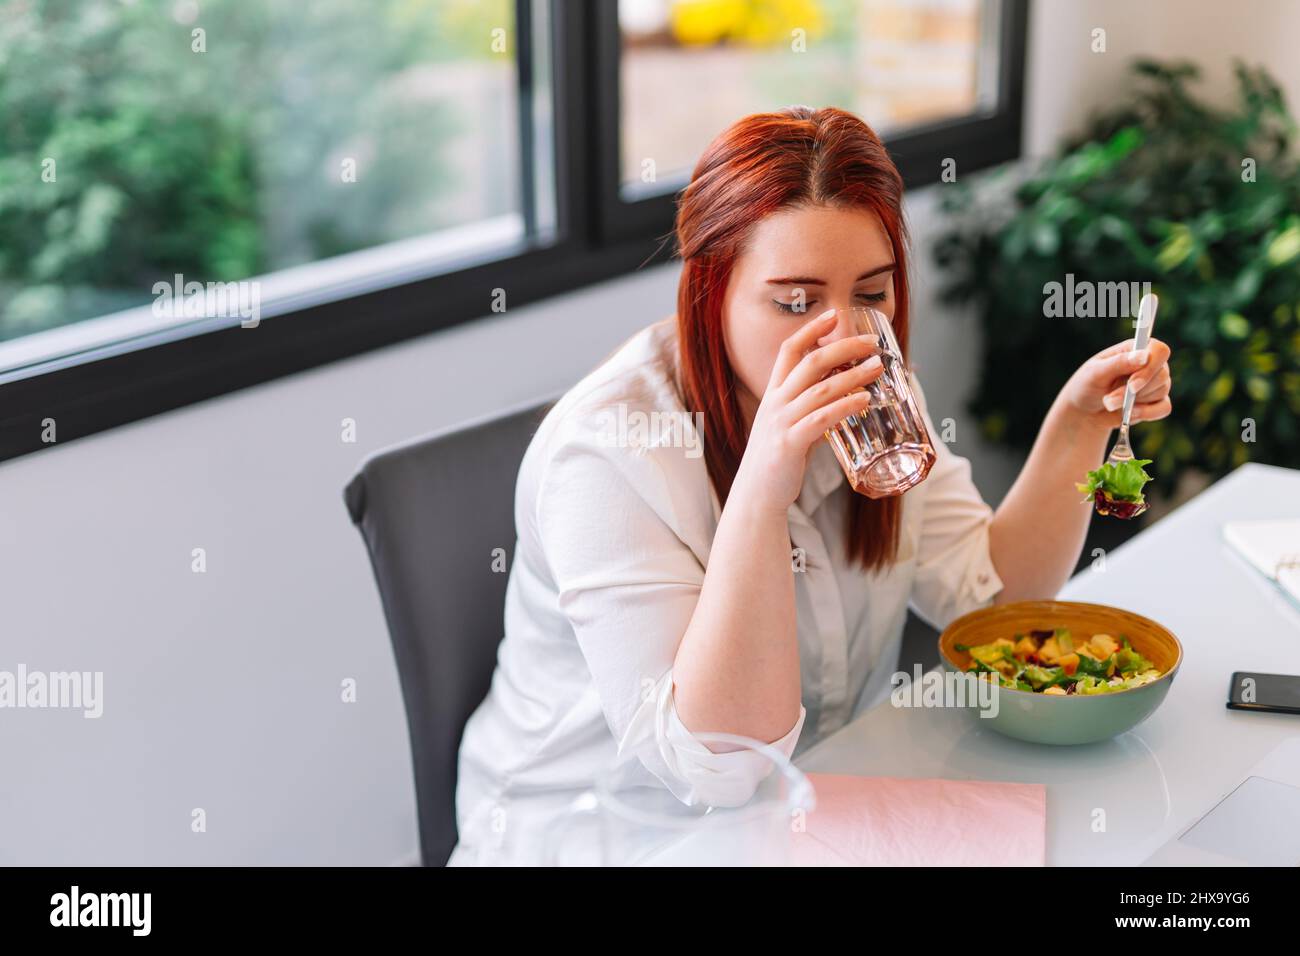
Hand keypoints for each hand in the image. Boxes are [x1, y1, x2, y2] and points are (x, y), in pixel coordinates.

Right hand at [731, 309, 883, 514]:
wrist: (756, 495)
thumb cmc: (777, 460)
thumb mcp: (790, 426)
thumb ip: (812, 410)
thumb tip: (843, 402)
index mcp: (773, 394)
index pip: (790, 350)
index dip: (811, 330)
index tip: (834, 315)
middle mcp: (775, 403)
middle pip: (810, 362)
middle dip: (843, 347)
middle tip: (872, 343)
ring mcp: (781, 422)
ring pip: (821, 389)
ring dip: (853, 375)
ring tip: (877, 368)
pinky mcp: (789, 444)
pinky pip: (821, 419)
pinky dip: (845, 406)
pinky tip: (864, 400)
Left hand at [1058, 337, 1172, 428]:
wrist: (1084, 411)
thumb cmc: (1087, 385)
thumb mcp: (1095, 373)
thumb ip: (1119, 362)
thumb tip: (1144, 356)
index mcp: (1135, 349)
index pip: (1159, 351)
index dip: (1150, 367)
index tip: (1132, 384)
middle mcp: (1150, 364)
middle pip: (1161, 374)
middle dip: (1134, 392)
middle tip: (1109, 400)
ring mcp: (1155, 383)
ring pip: (1161, 391)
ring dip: (1133, 403)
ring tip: (1110, 404)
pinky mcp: (1156, 402)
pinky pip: (1164, 408)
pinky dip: (1146, 413)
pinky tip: (1129, 414)